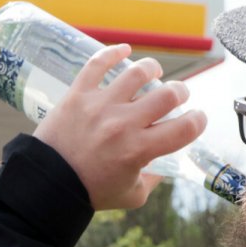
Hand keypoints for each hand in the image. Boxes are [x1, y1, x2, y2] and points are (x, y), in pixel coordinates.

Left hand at [34, 44, 207, 210]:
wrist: (47, 183)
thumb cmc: (89, 191)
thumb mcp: (131, 195)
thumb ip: (153, 179)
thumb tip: (166, 163)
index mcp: (139, 150)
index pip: (184, 128)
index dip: (198, 121)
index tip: (197, 118)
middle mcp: (123, 124)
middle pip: (167, 95)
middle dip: (181, 92)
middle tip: (178, 95)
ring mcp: (101, 106)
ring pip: (137, 73)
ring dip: (152, 69)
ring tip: (154, 72)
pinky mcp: (78, 95)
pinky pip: (98, 64)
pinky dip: (114, 53)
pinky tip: (125, 50)